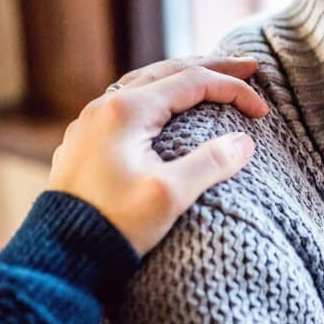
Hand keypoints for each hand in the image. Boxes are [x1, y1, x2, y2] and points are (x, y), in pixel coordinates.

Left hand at [47, 56, 269, 253]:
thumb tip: (243, 143)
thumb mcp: (170, 196)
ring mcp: (91, 123)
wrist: (61, 255)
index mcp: (127, 111)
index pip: (192, 83)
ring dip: (183, 76)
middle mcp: (105, 107)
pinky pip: (127, 101)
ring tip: (212, 76)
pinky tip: (167, 105)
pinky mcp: (86, 142)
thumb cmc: (114, 225)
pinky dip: (159, 93)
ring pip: (145, 82)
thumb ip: (210, 163)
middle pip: (168, 70)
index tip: (262, 111)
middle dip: (212, 67)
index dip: (233, 90)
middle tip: (249, 67)